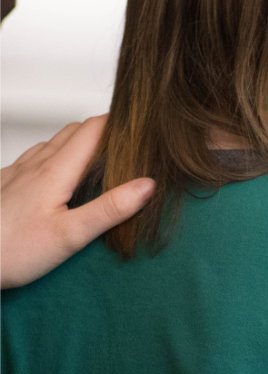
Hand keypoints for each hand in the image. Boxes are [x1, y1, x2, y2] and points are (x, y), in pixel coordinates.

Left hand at [1, 116, 154, 288]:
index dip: (119, 123)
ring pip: (54, 144)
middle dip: (103, 130)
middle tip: (129, 141)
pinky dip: (58, 158)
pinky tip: (62, 177)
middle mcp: (35, 165)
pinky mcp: (7, 185)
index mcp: (55, 171)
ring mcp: (18, 173)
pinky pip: (36, 160)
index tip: (143, 125)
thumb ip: (110, 208)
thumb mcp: (71, 235)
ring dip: (80, 143)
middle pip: (74, 132)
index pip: (92, 130)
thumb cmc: (12, 251)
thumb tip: (147, 185)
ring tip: (102, 156)